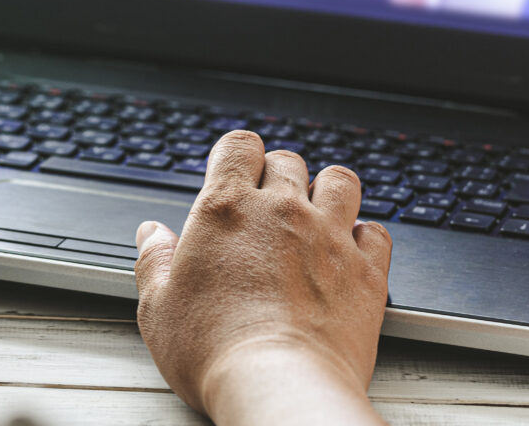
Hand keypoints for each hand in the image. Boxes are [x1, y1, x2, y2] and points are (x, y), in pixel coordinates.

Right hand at [133, 130, 391, 425]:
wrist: (279, 385)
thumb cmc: (213, 349)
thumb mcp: (158, 306)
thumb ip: (153, 260)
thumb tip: (151, 235)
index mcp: (227, 209)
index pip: (239, 144)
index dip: (237, 154)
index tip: (233, 172)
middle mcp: (281, 212)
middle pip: (288, 160)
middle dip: (278, 175)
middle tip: (268, 205)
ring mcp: (329, 237)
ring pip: (340, 181)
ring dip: (327, 191)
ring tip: (316, 213)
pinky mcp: (366, 272)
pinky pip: (377, 232)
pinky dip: (365, 236)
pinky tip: (350, 251)